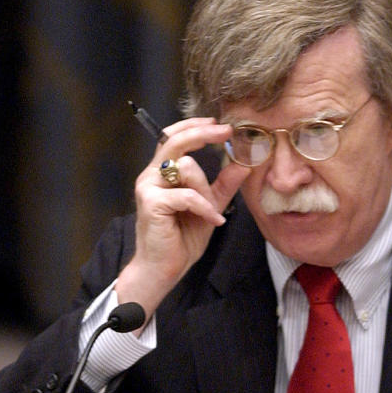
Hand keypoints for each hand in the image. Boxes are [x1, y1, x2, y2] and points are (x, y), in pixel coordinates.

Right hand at [116, 118, 249, 317]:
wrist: (164, 269)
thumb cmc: (181, 239)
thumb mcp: (209, 207)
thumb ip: (223, 185)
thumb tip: (243, 164)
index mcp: (162, 173)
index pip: (173, 137)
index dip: (194, 126)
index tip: (219, 124)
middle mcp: (151, 175)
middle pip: (175, 140)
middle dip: (202, 133)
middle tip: (225, 131)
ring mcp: (148, 187)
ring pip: (186, 168)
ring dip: (206, 189)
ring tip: (211, 211)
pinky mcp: (151, 203)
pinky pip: (187, 195)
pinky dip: (204, 208)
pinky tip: (213, 221)